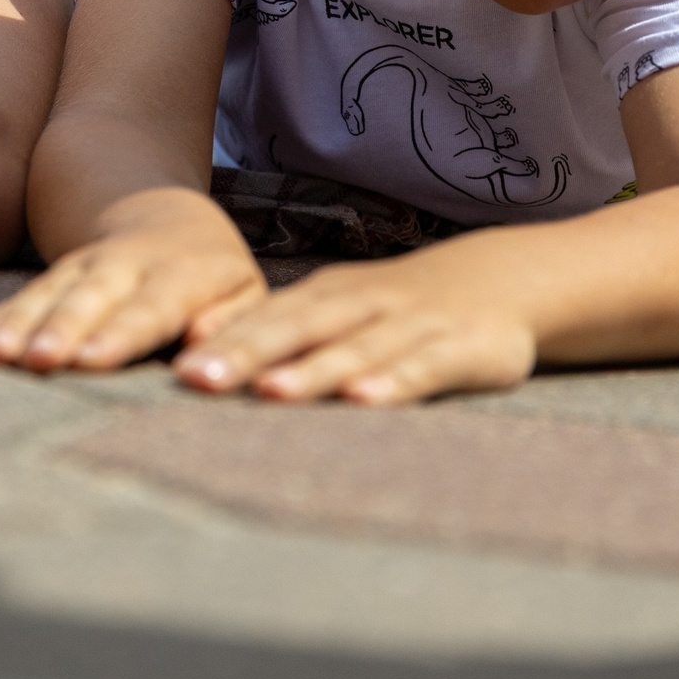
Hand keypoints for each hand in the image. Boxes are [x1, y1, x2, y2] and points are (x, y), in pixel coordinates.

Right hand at [0, 187, 265, 371]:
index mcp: (183, 274)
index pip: (150, 307)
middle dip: (62, 328)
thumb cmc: (214, 275)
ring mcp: (84, 267)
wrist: (162, 213)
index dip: (120, 335)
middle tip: (37, 360)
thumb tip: (202, 355)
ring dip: (19, 324)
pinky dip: (0, 320)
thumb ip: (231, 322)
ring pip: (49, 293)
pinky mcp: (56, 275)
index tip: (91, 362)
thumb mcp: (244, 292)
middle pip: (90, 297)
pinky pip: (26, 296)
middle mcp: (127, 266)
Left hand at [175, 243, 538, 404]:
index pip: (265, 318)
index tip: (177, 372)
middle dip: (247, 353)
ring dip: (312, 370)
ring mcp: (411, 324)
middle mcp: (361, 304)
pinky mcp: (461, 348)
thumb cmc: (396, 308)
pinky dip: (393, 383)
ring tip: (270, 393)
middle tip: (198, 379)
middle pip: (297, 328)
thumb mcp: (340, 312)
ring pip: (355, 348)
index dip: (222, 342)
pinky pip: (423, 367)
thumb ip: (286, 337)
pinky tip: (364, 401)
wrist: (501, 277)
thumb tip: (206, 369)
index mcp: (325, 297)